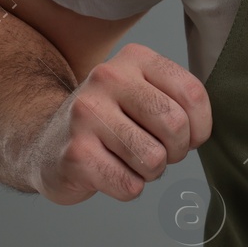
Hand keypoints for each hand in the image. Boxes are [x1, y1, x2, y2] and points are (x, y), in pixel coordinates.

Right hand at [27, 43, 212, 205]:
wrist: (46, 144)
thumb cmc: (111, 123)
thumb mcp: (144, 95)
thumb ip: (179, 102)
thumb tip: (201, 133)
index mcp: (134, 58)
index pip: (192, 93)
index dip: (200, 127)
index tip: (188, 137)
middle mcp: (107, 77)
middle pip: (175, 124)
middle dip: (176, 151)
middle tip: (159, 153)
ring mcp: (86, 114)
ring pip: (153, 158)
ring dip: (151, 172)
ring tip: (131, 161)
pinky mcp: (75, 153)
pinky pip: (130, 185)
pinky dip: (128, 187)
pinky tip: (110, 172)